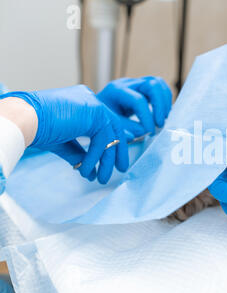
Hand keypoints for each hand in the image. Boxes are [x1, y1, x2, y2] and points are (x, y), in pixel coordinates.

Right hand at [1, 85, 128, 183]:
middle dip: (117, 151)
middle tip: (122, 169)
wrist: (25, 119)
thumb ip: (80, 154)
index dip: (111, 142)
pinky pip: (102, 140)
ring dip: (106, 161)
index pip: (104, 124)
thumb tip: (91, 172)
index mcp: (83, 103)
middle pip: (113, 128)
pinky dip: (95, 157)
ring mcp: (94, 105)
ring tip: (103, 179)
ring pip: (109, 136)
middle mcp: (91, 101)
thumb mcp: (64, 143)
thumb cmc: (37, 129)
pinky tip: (87, 170)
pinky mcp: (95, 112)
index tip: (116, 159)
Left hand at [97, 77, 171, 138]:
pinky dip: (165, 100)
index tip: (151, 131)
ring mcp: (136, 83)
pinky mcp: (143, 87)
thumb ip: (127, 129)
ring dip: (164, 102)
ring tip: (162, 118)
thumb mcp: (110, 125)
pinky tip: (161, 113)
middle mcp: (127, 84)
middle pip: (152, 85)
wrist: (96, 110)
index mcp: (116, 92)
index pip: (138, 100)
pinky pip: (160, 87)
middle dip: (160, 106)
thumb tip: (145, 130)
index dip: (148, 117)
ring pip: (158, 84)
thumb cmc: (102, 119)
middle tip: (159, 123)